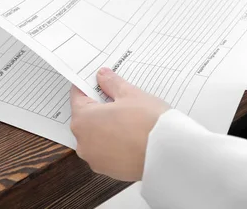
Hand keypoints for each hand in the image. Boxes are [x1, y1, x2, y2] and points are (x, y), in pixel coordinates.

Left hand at [70, 67, 169, 181]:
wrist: (169, 153)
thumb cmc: (148, 123)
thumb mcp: (130, 94)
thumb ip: (112, 83)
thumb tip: (102, 76)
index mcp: (83, 120)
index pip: (78, 96)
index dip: (89, 86)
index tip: (99, 81)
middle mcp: (83, 142)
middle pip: (86, 118)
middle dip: (100, 107)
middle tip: (119, 98)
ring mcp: (95, 159)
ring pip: (96, 136)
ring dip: (107, 126)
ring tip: (129, 118)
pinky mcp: (109, 171)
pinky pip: (107, 151)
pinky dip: (115, 143)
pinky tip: (132, 135)